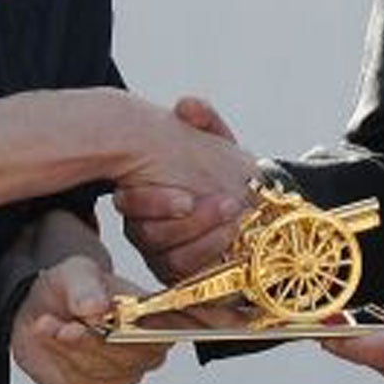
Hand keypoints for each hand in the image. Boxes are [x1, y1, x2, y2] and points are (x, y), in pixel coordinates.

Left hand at [10, 255, 168, 383]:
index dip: (148, 329)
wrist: (44, 310)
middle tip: (67, 327)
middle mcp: (149, 348)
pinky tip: (50, 339)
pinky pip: (80, 381)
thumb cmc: (74, 289)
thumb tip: (96, 308)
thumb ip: (86, 288)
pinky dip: (59, 359)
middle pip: (133, 355)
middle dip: (94, 341)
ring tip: (47, 324)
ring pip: (102, 369)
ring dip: (70, 347)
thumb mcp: (77, 273)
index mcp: (159, 314)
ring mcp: (125, 372)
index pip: (173, 329)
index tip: (113, 321)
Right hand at [115, 96, 252, 282]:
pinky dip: (215, 261)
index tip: (188, 198)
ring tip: (236, 220)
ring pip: (171, 259)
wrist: (255, 202)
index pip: (129, 203)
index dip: (155, 203)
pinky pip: (191, 279)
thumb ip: (204, 118)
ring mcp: (164, 255)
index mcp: (143, 195)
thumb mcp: (217, 140)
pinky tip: (236, 243)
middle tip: (227, 205)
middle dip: (191, 223)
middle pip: (149, 235)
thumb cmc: (225, 171)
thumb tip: (187, 105)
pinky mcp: (185, 277)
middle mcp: (147, 227)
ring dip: (207, 240)